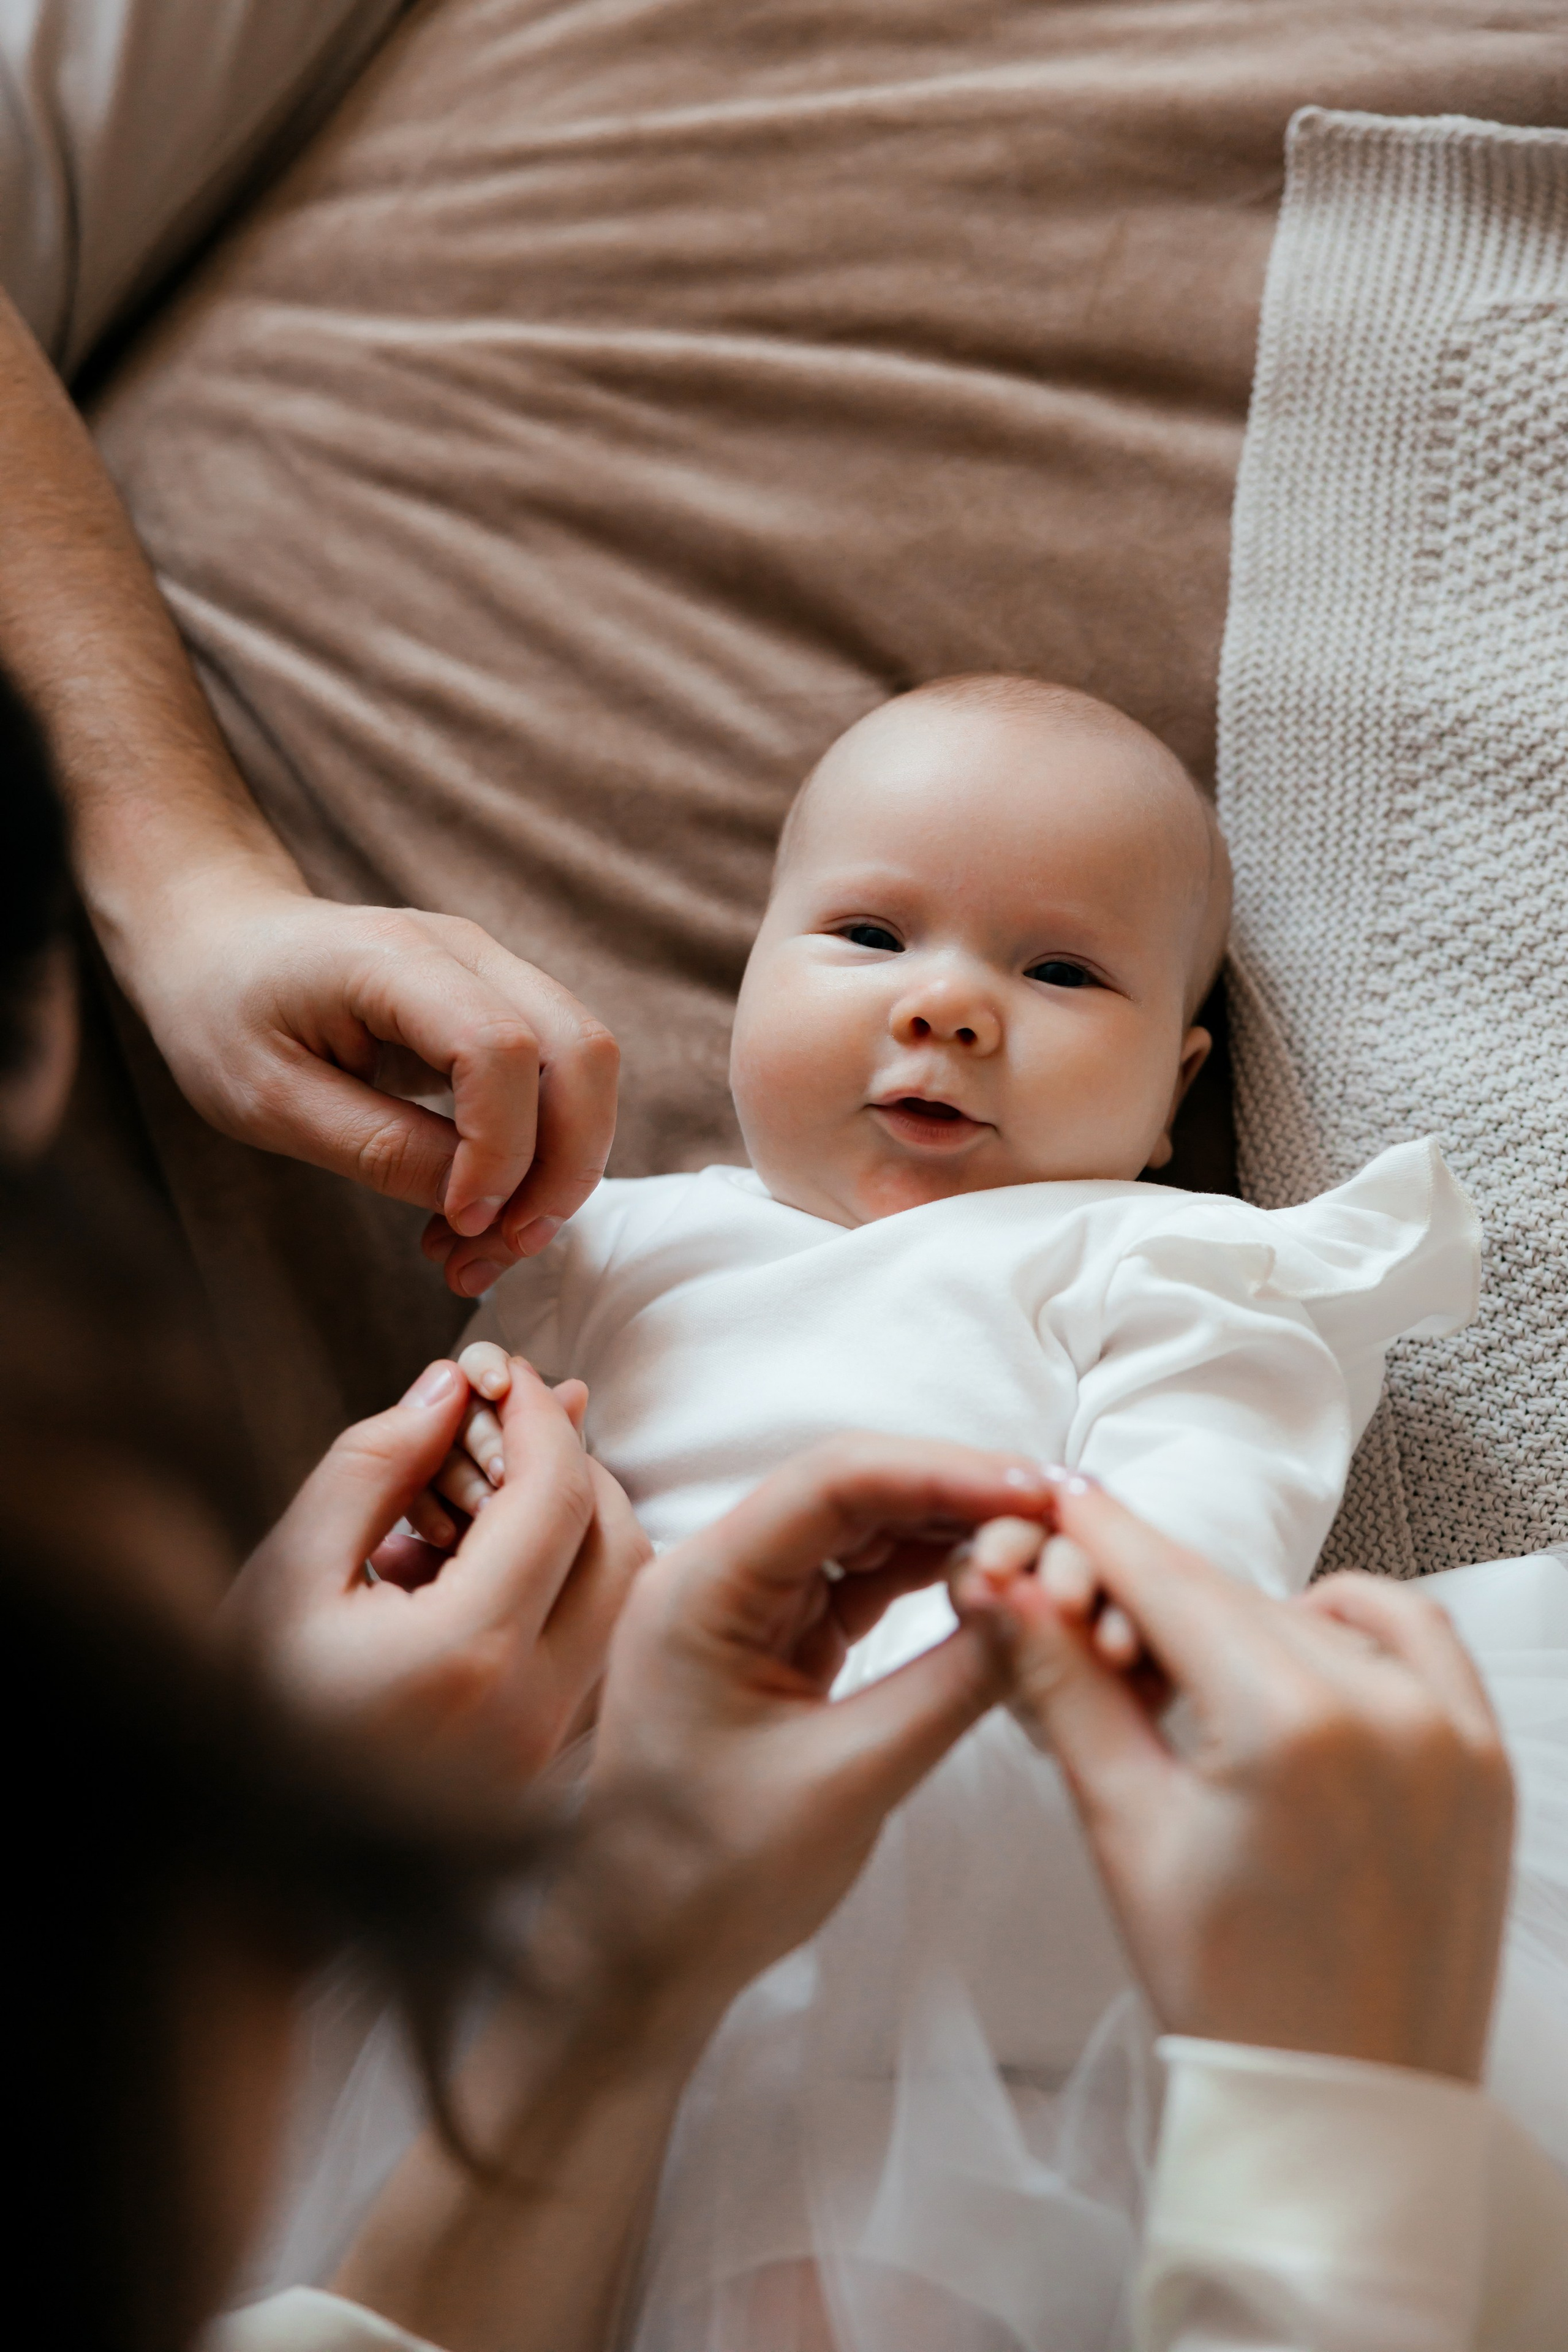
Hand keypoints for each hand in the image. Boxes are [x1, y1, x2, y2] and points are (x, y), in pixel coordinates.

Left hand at [129, 881, 617, 1295]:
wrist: (220, 940)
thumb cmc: (225, 1011)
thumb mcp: (267, 1099)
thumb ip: (375, 1147)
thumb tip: (474, 1202)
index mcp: (396, 959)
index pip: (500, 1048)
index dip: (500, 1149)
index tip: (457, 1221)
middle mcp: (468, 952)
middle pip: (584, 1052)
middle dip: (565, 1168)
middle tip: (501, 1248)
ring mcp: (495, 974)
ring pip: (587, 1073)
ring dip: (558, 1172)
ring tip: (479, 1249)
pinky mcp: (501, 1009)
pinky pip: (556, 1086)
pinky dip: (537, 1159)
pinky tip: (474, 1214)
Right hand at [227, 1355, 649, 1800]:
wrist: (229, 1861)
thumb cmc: (239, 1714)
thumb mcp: (286, 1576)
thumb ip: (372, 1468)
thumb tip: (448, 1386)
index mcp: (466, 1657)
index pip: (557, 1497)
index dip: (538, 1415)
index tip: (504, 1373)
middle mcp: (530, 1712)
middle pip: (617, 1546)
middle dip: (571, 1465)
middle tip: (500, 1425)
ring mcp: (543, 1751)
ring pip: (615, 1602)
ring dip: (569, 1527)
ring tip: (474, 1495)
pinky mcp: (538, 1772)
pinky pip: (585, 1653)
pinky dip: (555, 1589)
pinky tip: (467, 1569)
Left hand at [582, 1435, 1051, 2013]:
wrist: (645, 1957)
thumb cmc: (716, 1883)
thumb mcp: (851, 1781)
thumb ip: (954, 1685)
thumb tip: (1046, 1601)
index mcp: (700, 1591)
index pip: (833, 1483)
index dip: (945, 1472)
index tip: (1037, 1490)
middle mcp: (713, 1575)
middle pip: (851, 1489)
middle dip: (959, 1493)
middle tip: (1063, 1509)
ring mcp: (742, 1603)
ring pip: (862, 1528)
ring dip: (951, 1529)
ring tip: (1044, 1541)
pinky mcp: (772, 1637)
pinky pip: (858, 1577)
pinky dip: (927, 1575)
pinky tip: (993, 1578)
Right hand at [954, 1480, 1513, 2081]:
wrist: (1343, 2107)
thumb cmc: (1226, 1990)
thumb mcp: (1124, 1827)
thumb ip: (1068, 1688)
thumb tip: (1003, 1589)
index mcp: (1288, 1723)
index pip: (1168, 1581)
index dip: (1101, 1537)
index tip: (1060, 1500)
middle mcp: (1387, 1708)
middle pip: (1235, 1598)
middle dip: (1158, 1600)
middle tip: (1097, 1627)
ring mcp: (1452, 1732)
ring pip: (1317, 1613)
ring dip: (1250, 1621)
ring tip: (1199, 1683)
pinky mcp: (1487, 1759)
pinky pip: (1417, 1638)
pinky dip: (1353, 1629)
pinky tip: (1301, 1666)